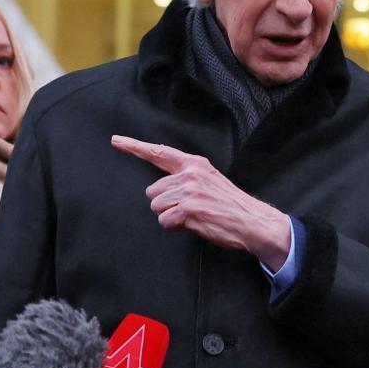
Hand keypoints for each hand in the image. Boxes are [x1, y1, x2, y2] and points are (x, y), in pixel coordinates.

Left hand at [111, 135, 291, 270]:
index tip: (116, 141)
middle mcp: (189, 174)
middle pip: (153, 191)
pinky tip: (193, 224)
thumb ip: (187, 177)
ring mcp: (189, 192)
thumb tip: (163, 188)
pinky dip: (175, 226)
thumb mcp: (210, 179)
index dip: (135, 147)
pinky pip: (165, 221)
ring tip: (193, 216)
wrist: (252, 221)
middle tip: (188, 208)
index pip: (160, 152)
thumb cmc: (230, 204)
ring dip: (170, 216)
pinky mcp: (188, 210)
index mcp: (194, 164)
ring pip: (157, 207)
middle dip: (165, 203)